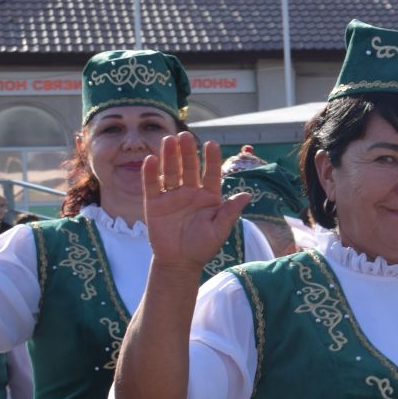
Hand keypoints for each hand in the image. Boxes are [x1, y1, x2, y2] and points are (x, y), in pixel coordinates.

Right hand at [143, 133, 249, 271]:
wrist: (179, 262)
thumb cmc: (202, 246)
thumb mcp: (219, 229)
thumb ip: (230, 211)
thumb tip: (247, 194)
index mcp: (209, 197)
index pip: (211, 174)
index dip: (211, 159)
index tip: (211, 144)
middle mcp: (191, 192)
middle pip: (189, 168)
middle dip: (187, 152)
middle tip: (184, 136)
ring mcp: (172, 196)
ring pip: (171, 172)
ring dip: (169, 156)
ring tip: (168, 140)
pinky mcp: (154, 203)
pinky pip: (152, 185)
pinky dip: (150, 173)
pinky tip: (150, 160)